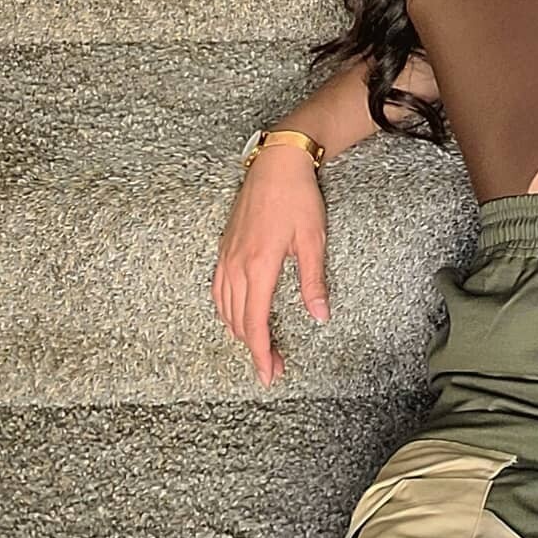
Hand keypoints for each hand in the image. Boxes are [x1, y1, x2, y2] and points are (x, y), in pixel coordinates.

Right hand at [212, 149, 329, 387]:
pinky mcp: (225, 247)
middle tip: (272, 367)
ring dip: (239, 330)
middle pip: (239, 320)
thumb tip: (320, 316)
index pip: (256, 322)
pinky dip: (225, 309)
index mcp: (259, 266)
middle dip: (253, 348)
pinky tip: (236, 314)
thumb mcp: (313, 240)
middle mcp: (237, 265)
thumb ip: (313, 281)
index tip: (268, 374)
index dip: (260, 352)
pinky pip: (218, 288)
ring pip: (224, 306)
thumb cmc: (298, 199)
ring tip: (257, 346)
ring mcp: (227, 256)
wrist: (276, 164)